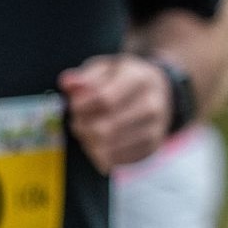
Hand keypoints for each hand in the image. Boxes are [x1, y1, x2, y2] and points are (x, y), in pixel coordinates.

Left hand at [62, 56, 170, 170]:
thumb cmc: (123, 78)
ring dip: (88, 142)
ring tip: (86, 130)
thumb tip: (67, 83)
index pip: (104, 99)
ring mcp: (155, 128)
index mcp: (139, 78)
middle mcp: (151, 104)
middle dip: (82, 126)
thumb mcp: (106, 68)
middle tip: (77, 120)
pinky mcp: (152, 147)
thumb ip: (85, 76)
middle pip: (105, 128)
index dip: (81, 106)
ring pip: (109, 147)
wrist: (160, 91)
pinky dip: (100, 154)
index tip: (73, 105)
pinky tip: (98, 142)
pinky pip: (118, 159)